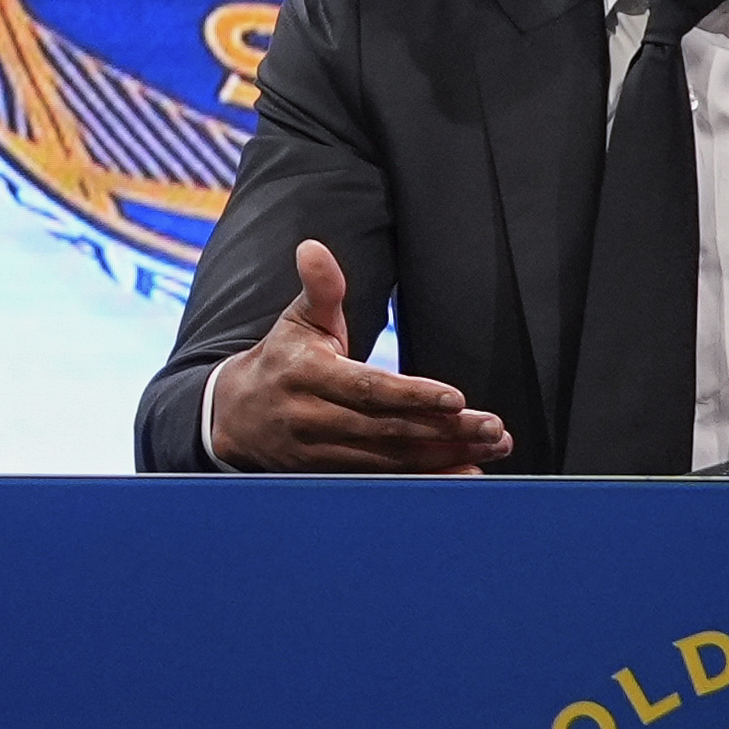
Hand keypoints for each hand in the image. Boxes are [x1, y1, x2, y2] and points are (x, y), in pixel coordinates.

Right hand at [201, 241, 507, 471]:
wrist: (234, 416)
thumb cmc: (280, 360)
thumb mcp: (296, 320)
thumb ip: (319, 289)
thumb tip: (313, 248)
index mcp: (306, 375)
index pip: (366, 388)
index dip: (411, 395)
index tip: (456, 398)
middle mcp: (311, 418)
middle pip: (387, 428)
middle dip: (445, 430)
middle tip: (494, 428)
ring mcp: (319, 453)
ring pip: (391, 459)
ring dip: (446, 455)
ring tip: (491, 446)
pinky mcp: (330, 476)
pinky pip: (384, 480)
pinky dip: (426, 479)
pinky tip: (463, 473)